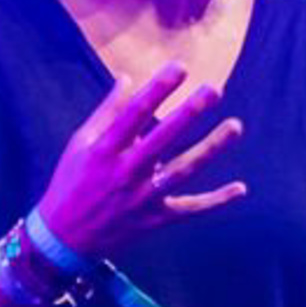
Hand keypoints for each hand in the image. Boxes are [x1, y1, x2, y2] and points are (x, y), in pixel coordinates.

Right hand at [36, 59, 248, 263]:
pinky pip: (189, 209)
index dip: (158, 89)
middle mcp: (125, 173)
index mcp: (104, 150)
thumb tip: (128, 78)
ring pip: (182, 171)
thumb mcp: (80, 143)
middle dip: (189, 113)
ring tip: (235, 126)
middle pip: (162, 139)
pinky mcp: (154, 220)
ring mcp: (142, 198)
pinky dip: (215, 202)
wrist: (65, 238)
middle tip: (214, 90)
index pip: (134, 114)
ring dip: (210, 149)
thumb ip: (107, 112)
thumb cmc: (71, 182)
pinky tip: (240, 189)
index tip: (180, 67)